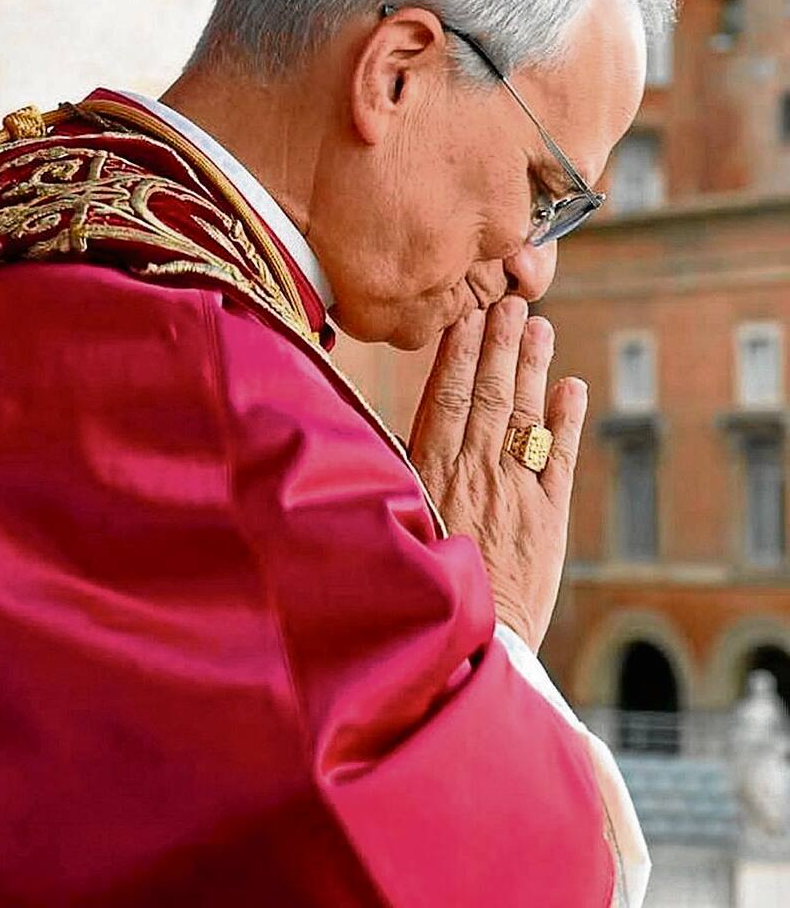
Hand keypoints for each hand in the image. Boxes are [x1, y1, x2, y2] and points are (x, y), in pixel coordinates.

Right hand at [408, 296, 587, 652]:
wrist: (470, 647)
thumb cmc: (415, 588)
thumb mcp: (390, 524)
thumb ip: (392, 473)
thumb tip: (377, 429)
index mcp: (432, 474)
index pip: (447, 397)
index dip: (459, 352)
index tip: (468, 313)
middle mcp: (477, 475)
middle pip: (490, 396)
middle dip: (500, 345)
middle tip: (511, 300)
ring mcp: (517, 495)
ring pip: (525, 417)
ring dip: (533, 369)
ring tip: (540, 327)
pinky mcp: (549, 521)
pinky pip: (561, 462)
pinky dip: (568, 423)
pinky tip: (571, 387)